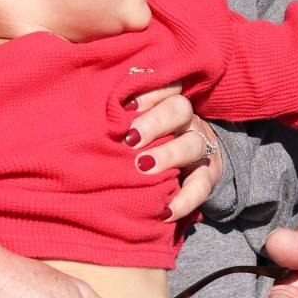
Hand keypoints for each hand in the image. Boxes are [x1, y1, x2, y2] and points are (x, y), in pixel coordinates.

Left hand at [125, 84, 223, 219]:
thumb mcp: (143, 125)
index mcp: (168, 104)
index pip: (166, 86)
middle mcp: (186, 122)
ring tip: (143, 168)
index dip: (149, 93)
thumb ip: (125, 120)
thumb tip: (91, 120)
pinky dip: (183, 201)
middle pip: (179, 109)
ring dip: (167, 155)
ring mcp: (200, 148)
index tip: (126, 106)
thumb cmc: (152, 142)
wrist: (193, 167)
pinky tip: (164, 211)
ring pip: (192, 144)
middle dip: (154, 122)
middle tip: (130, 140)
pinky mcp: (206, 177)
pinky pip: (200, 187)